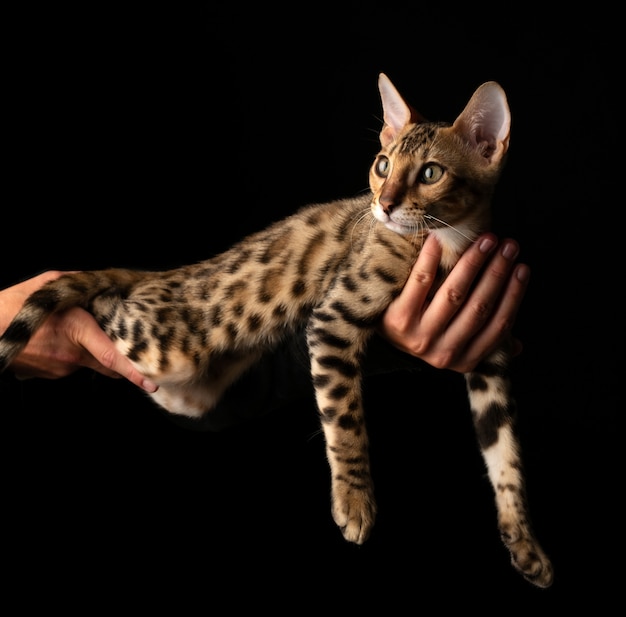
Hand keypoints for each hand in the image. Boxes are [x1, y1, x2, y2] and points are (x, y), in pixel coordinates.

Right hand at [0, 271, 157, 391]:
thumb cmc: (15, 304)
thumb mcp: (49, 284)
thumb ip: (80, 282)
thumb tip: (105, 280)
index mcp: (78, 330)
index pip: (113, 356)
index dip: (134, 372)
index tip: (152, 382)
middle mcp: (72, 354)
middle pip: (109, 364)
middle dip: (121, 360)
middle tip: (128, 348)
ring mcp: (60, 368)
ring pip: (90, 363)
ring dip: (91, 352)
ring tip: (71, 332)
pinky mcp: (50, 375)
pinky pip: (71, 366)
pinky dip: (72, 355)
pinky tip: (57, 341)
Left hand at [380, 233, 529, 372]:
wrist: (378, 335)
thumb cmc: (426, 334)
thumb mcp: (456, 346)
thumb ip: (484, 342)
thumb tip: (519, 346)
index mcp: (464, 361)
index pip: (497, 326)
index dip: (513, 295)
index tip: (523, 268)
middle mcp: (443, 353)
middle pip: (478, 307)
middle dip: (497, 272)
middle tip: (508, 245)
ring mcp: (418, 337)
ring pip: (454, 294)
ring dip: (474, 263)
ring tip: (487, 239)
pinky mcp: (397, 319)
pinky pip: (421, 282)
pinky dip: (433, 258)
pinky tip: (442, 238)